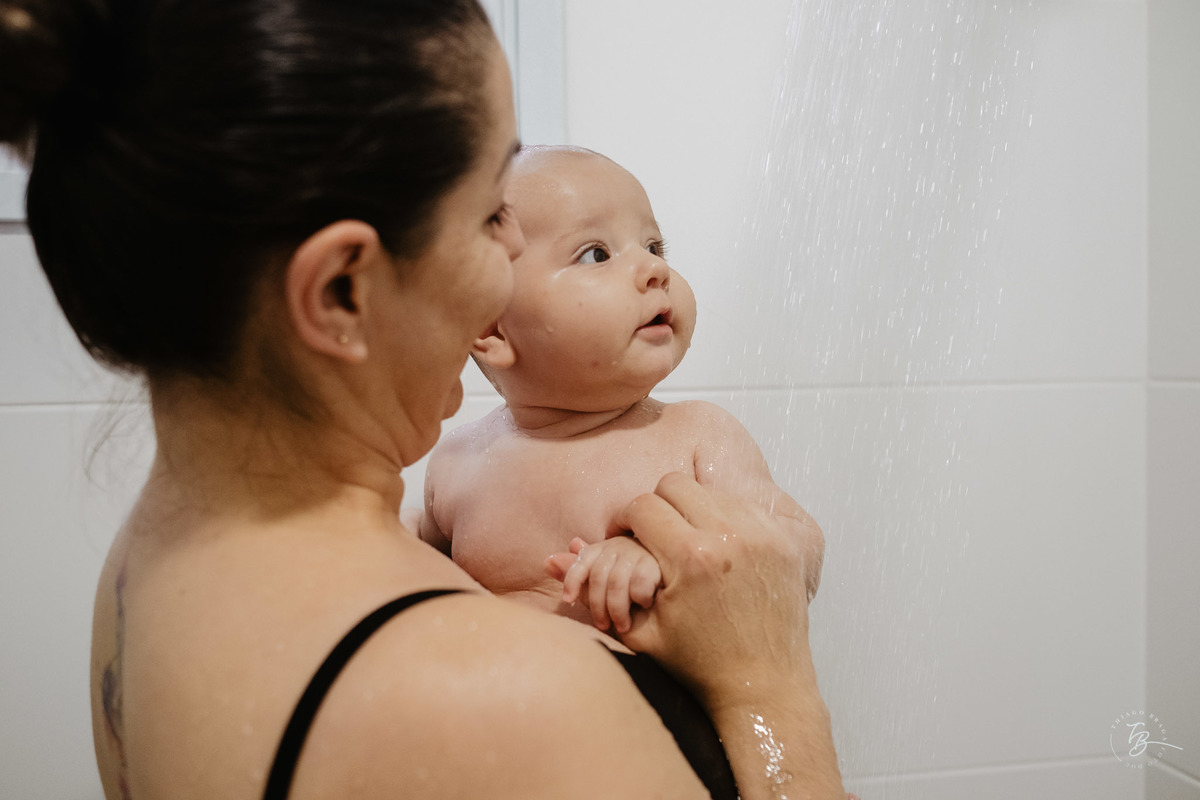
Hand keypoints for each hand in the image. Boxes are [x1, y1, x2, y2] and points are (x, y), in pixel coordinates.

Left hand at [545, 536, 662, 633]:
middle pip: (598, 577)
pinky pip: (639, 584)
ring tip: (623, 625)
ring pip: (616, 583)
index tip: (567, 600)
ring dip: (617, 609)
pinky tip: (645, 605)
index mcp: (603, 549)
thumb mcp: (600, 584)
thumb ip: (577, 575)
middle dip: (598, 606)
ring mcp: (640, 553)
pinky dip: (639, 599)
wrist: (673, 586)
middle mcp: (619, 546)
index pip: (581, 561)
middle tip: (604, 625)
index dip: (571, 580)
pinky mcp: (660, 563)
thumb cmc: (630, 588)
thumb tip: (547, 562)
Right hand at [610, 472, 824, 702]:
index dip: (625, 520)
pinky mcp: (785, 541)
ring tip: (684, 540)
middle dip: (657, 506)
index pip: (643, 506)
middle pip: (675, 485)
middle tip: (652, 534)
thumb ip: (599, 587)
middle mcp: (729, 536)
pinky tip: (716, 548)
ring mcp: (763, 535)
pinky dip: (725, 519)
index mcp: (689, 557)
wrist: (764, 687)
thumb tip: (555, 556)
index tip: (624, 535)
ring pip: (711, 491)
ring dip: (691, 509)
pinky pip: (744, 506)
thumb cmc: (698, 666)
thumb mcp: (639, 630)